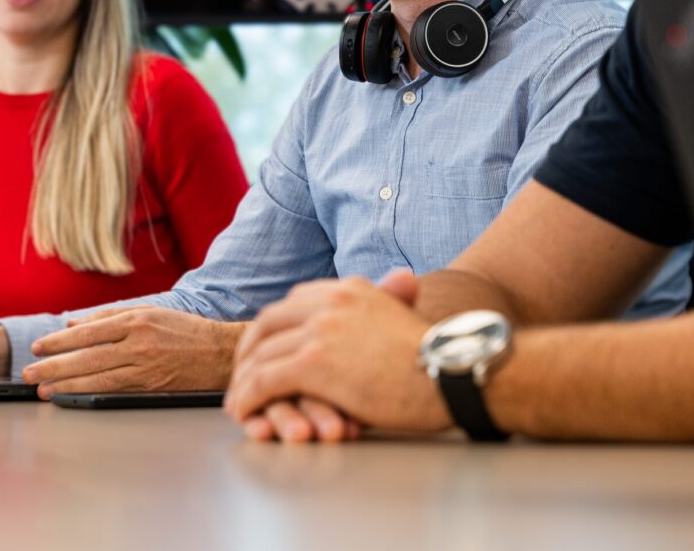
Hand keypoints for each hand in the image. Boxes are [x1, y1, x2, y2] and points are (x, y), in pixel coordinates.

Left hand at [21, 306, 239, 397]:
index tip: (38, 346)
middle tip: (29, 373)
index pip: (89, 332)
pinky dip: (89, 393)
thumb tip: (72, 323)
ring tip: (42, 389)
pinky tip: (71, 395)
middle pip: (88, 357)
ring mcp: (146, 368)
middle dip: (54, 366)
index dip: (60, 341)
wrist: (222, 354)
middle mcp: (139, 344)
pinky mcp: (152, 387)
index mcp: (137, 321)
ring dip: (66, 385)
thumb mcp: (149, 311)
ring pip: (98, 378)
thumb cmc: (184, 331)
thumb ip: (109, 316)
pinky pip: (114, 390)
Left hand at [226, 271, 448, 440]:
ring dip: (243, 381)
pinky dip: (247, 398)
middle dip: (249, 352)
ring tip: (238, 401)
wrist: (455, 373)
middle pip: (267, 325)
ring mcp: (318, 331)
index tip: (263, 350)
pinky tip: (243, 412)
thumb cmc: (436, 357)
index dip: (270, 329)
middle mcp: (327, 303)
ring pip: (261, 355)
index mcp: (347, 290)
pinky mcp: (313, 364)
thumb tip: (398, 282)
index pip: (290, 304)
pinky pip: (264, 381)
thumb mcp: (400, 315)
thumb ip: (384, 302)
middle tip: (242, 376)